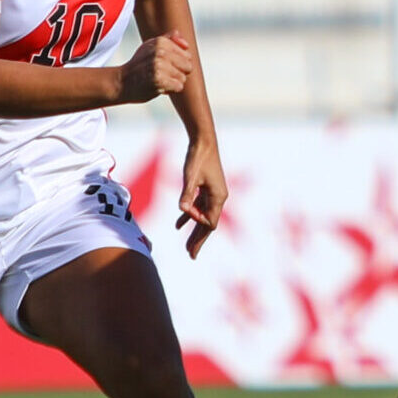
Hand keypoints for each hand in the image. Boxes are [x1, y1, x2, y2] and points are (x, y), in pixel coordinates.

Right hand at [117, 32, 193, 103]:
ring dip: (172, 82)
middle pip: (188, 66)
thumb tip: (184, 40)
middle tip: (161, 74)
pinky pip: (178, 87)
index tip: (163, 65)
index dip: (178, 63)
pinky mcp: (159, 80)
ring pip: (183, 78)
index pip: (187, 54)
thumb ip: (169, 40)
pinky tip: (158, 87)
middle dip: (178, 73)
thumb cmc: (138, 65)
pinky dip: (170, 90)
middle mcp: (160, 51)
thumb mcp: (150, 47)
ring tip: (157, 80)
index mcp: (160, 41)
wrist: (121, 82)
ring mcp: (159, 66)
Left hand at [177, 138, 227, 258]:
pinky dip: (189, 217)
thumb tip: (182, 210)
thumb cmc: (198, 158)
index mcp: (218, 197)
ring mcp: (212, 194)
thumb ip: (187, 194)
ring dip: (194, 232)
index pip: (209, 221)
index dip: (197, 225)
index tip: (184, 222)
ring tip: (187, 248)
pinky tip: (178, 225)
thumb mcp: (190, 177)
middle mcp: (218, 198)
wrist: (203, 141)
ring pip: (203, 218)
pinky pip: (198, 208)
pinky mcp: (206, 189)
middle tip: (191, 256)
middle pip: (208, 225)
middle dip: (199, 240)